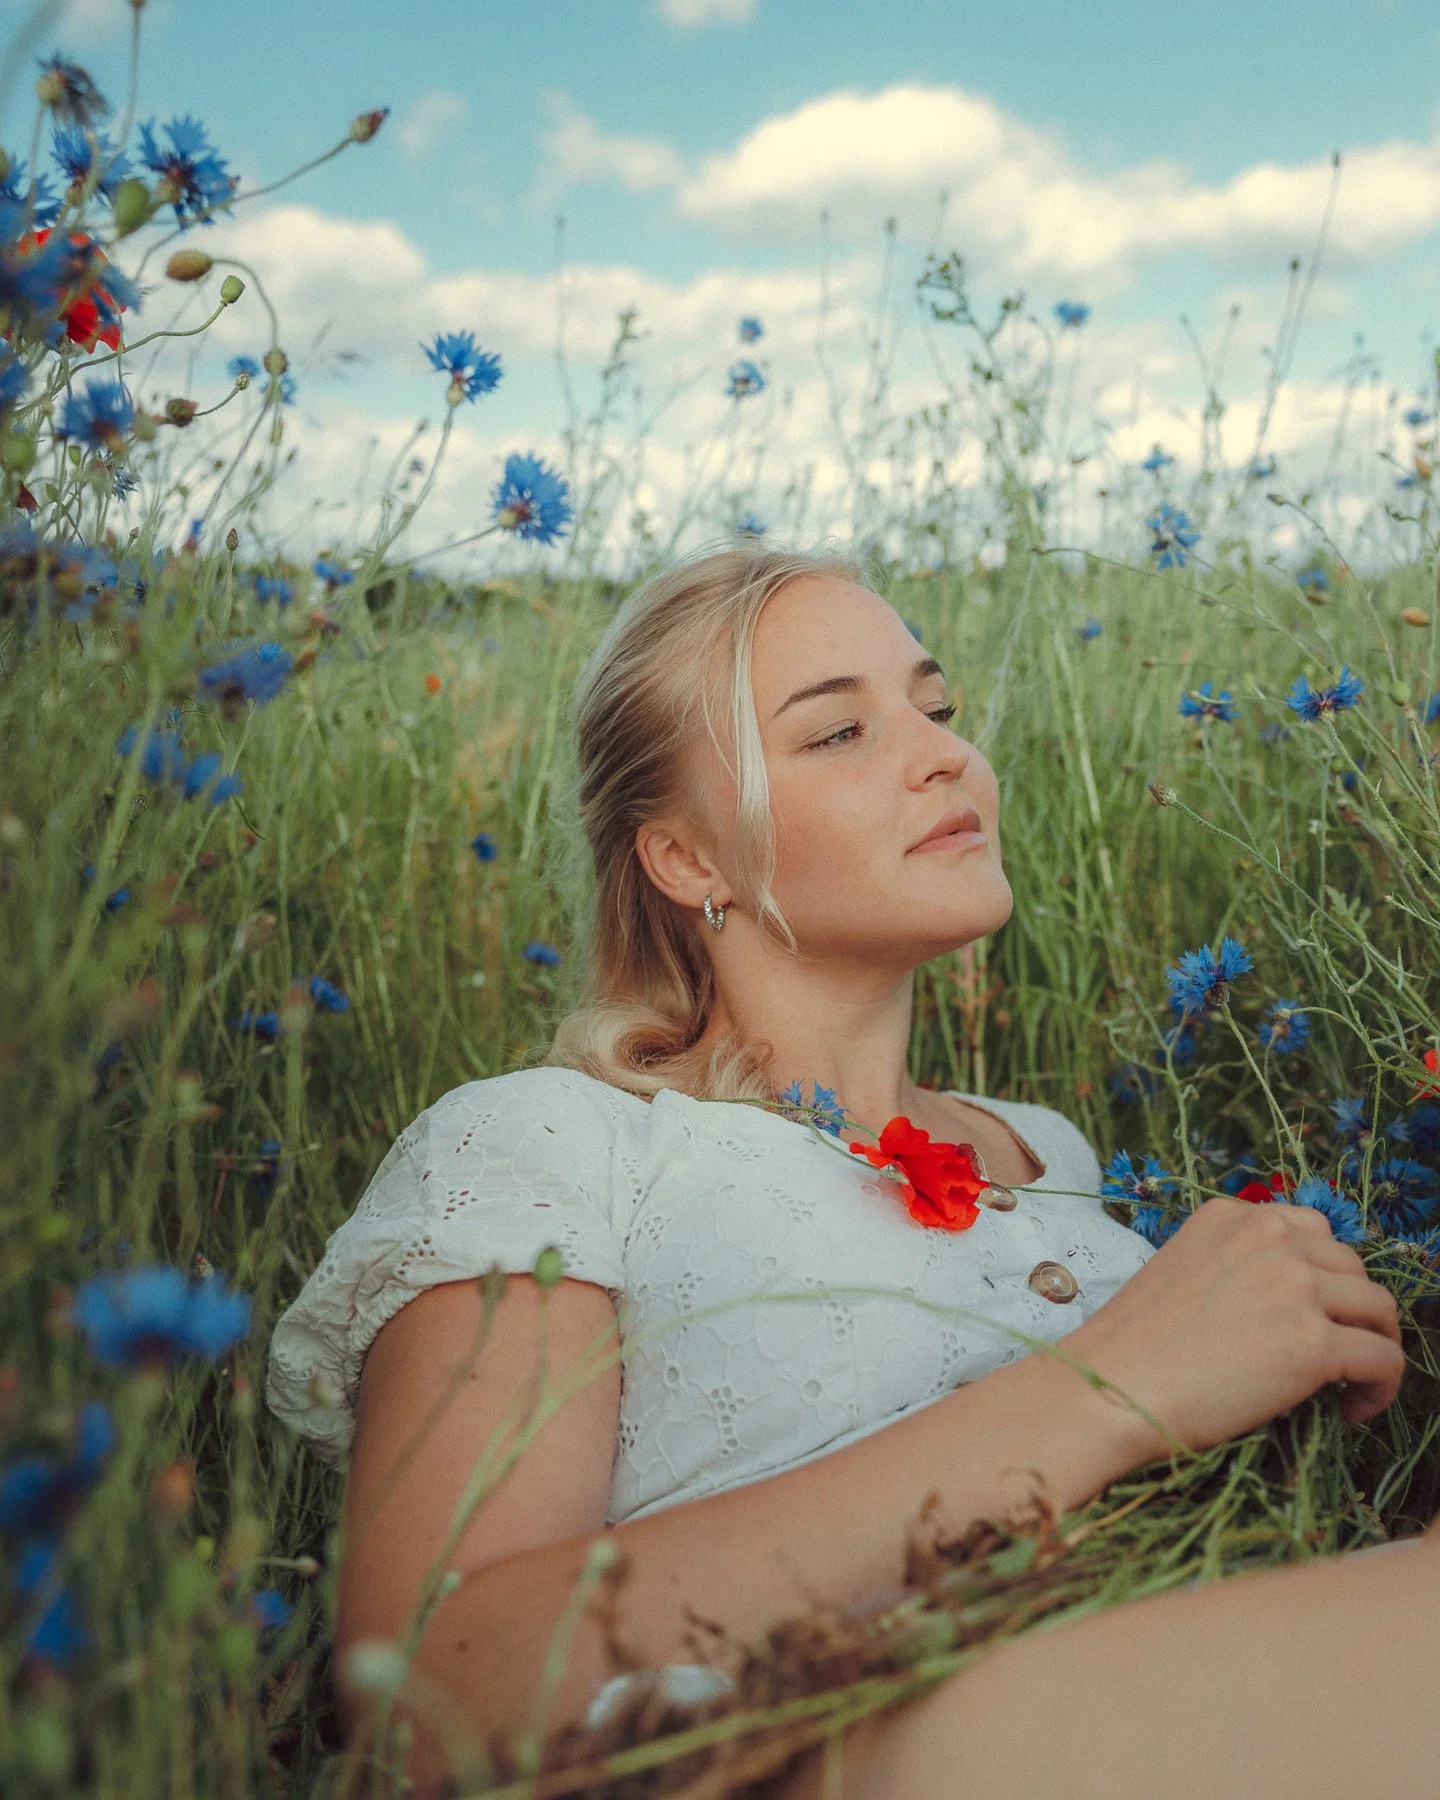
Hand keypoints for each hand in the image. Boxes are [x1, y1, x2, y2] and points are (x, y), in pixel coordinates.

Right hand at [1061, 1195, 1404, 1456]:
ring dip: (1374, 1344)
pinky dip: (1381, 1388)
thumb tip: (1291, 1302)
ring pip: (1379, 1308)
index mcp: (1231, 1215)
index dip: (1321, 1275)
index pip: (1312, 1229)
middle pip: (1352, 1265)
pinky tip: (1350, 1409)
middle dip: (1350, 1310)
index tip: (1311, 1312)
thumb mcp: (1183, 1272)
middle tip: (1333, 1354)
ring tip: (1349, 1384)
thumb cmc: (1133, 1347)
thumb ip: (1238, 1267)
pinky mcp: (1313, 1342)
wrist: (1110, 1387)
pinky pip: (1383, 1359)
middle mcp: (1268, 1235)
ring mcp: (1294, 1285)